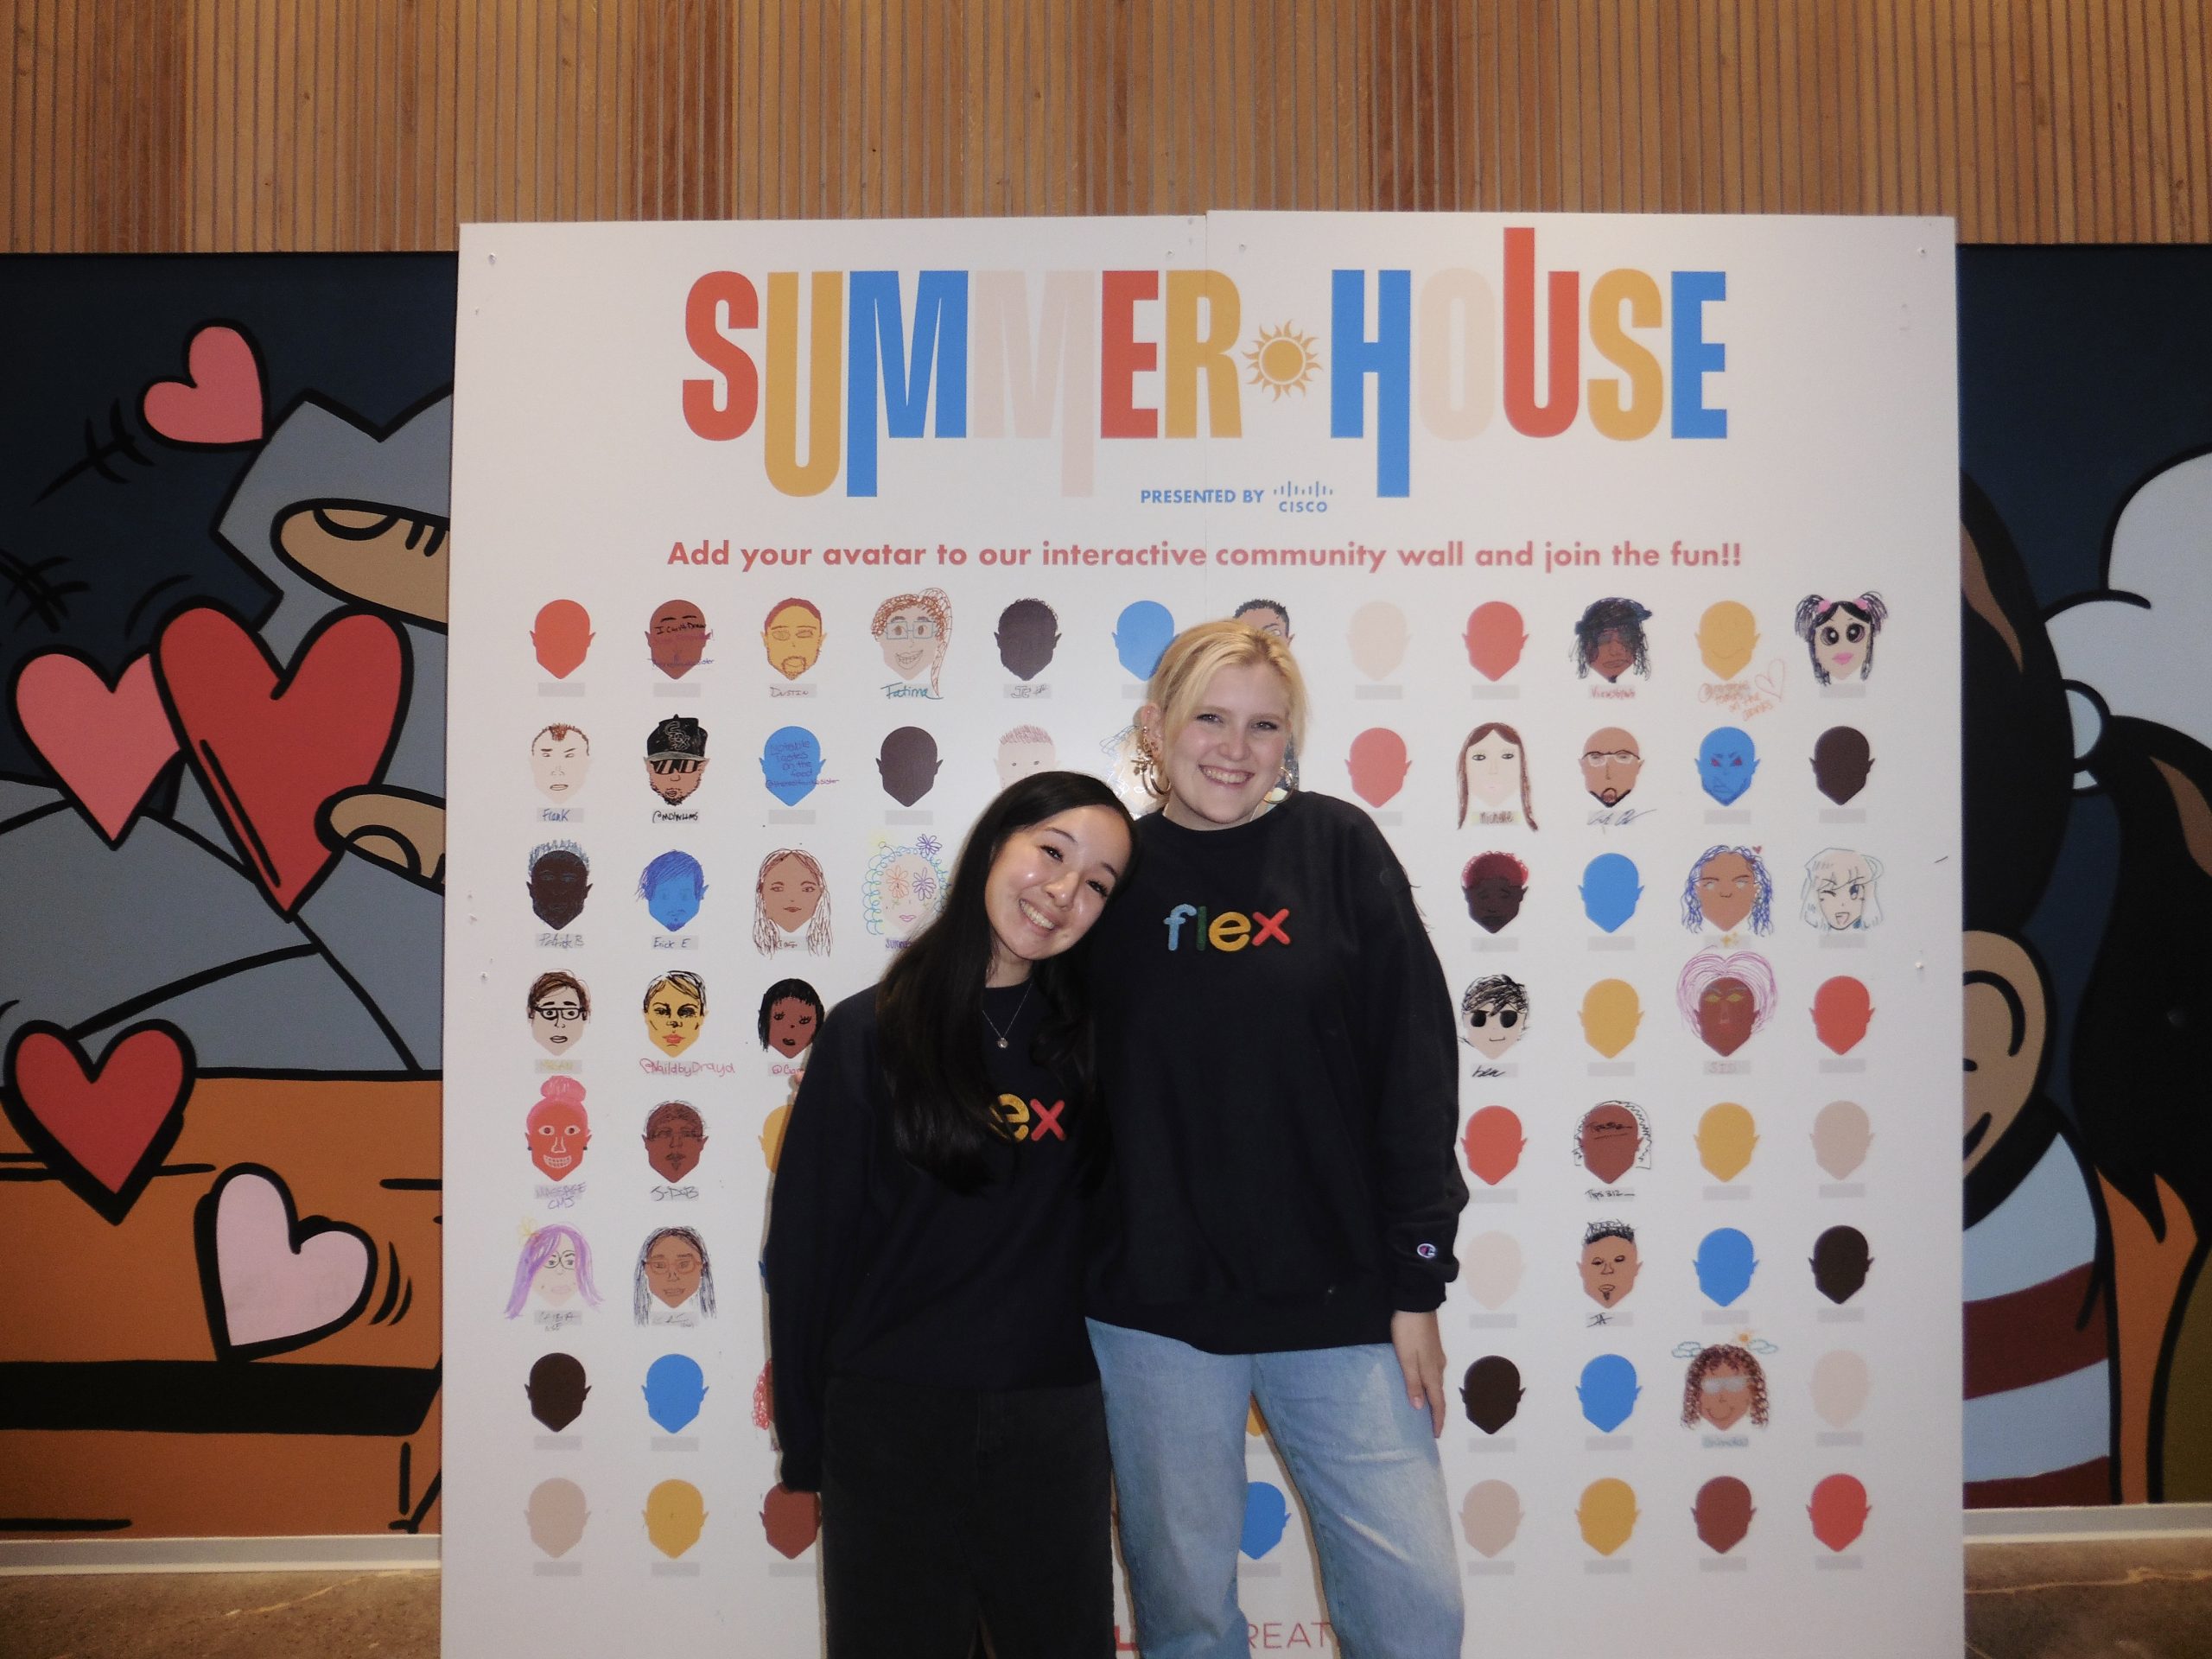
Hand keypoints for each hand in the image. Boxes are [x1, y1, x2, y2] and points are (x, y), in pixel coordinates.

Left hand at [1390, 1308, 1446, 1436]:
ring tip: (1427, 1411)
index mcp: (1432, 1372)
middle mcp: (1438, 1366)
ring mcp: (1437, 1356)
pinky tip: (1425, 1385)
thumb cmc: (1408, 1330)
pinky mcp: (1433, 1347)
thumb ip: (1413, 1382)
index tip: (1437, 1436)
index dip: (1438, 1420)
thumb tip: (1421, 1408)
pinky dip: (1432, 1385)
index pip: (1437, 1402)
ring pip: (1438, 1383)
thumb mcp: (1406, 1358)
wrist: (1416, 1301)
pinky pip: (1435, 1374)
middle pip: (1440, 1394)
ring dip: (1435, 1399)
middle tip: (1432, 1428)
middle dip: (1438, 1412)